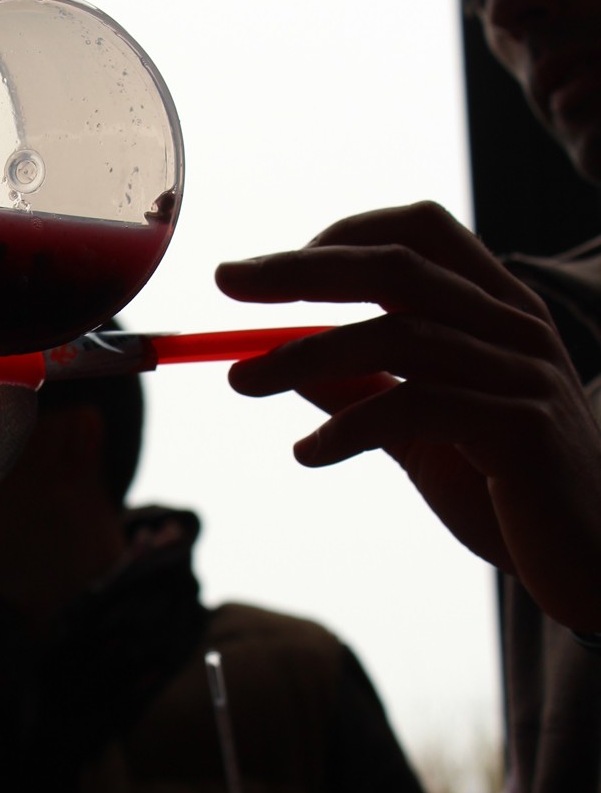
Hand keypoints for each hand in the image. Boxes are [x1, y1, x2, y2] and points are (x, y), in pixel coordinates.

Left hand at [215, 201, 600, 631]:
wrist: (594, 561)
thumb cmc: (509, 491)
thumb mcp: (423, 433)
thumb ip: (363, 390)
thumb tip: (286, 362)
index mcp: (499, 309)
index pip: (419, 231)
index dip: (338, 235)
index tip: (265, 269)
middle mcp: (516, 327)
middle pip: (396, 268)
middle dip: (301, 271)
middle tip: (228, 284)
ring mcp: (523, 374)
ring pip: (396, 334)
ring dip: (303, 354)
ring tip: (240, 381)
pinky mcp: (520, 430)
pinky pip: (416, 408)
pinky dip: (349, 426)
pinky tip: (308, 454)